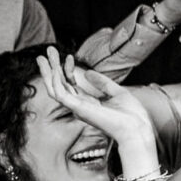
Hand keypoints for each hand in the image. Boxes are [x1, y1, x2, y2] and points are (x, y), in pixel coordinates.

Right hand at [36, 49, 157, 167]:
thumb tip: (87, 72)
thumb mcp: (117, 93)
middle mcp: (80, 106)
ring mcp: (78, 108)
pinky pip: (60, 95)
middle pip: (60, 85)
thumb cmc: (131, 116)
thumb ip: (102, 83)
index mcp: (89, 103)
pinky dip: (54, 82)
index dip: (67, 70)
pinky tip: (52, 70)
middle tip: (47, 51)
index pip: (71, 85)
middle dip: (52, 68)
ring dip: (48, 72)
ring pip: (55, 89)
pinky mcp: (79, 109)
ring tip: (42, 56)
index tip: (69, 56)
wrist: (137, 128)